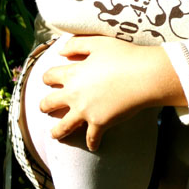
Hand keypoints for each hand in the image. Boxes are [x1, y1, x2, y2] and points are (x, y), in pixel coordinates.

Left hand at [39, 35, 184, 151]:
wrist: (144, 76)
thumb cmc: (124, 56)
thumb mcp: (98, 42)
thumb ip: (76, 44)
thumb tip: (60, 51)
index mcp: (72, 74)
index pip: (50, 76)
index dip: (47, 77)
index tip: (47, 80)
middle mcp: (74, 94)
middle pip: (49, 103)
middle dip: (44, 106)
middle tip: (44, 108)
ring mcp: (86, 111)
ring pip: (63, 126)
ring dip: (56, 131)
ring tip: (54, 135)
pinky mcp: (100, 123)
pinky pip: (91, 138)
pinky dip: (92, 143)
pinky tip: (92, 146)